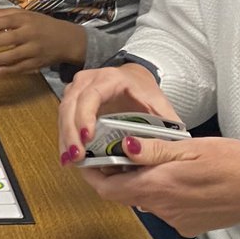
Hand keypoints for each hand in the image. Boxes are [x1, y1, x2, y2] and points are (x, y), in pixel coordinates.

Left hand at [0, 7, 85, 73]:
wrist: (68, 40)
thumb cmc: (42, 25)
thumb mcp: (24, 16)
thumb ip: (1, 15)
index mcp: (27, 19)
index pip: (8, 21)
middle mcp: (31, 34)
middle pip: (11, 38)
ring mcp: (35, 49)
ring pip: (14, 55)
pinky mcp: (37, 63)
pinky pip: (20, 68)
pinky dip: (7, 71)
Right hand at [58, 63, 180, 163]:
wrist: (134, 79)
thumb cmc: (144, 91)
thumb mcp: (158, 104)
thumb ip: (166, 123)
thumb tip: (176, 145)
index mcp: (111, 78)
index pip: (91, 95)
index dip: (86, 116)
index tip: (87, 138)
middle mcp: (89, 79)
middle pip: (71, 105)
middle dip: (71, 132)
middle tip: (77, 156)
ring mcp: (77, 88)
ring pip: (63, 112)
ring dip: (65, 137)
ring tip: (70, 160)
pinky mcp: (71, 99)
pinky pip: (63, 118)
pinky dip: (64, 138)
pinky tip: (67, 157)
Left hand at [75, 134, 239, 236]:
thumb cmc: (235, 164)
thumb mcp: (190, 147)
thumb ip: (152, 151)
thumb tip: (122, 147)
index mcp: (158, 186)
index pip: (108, 189)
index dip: (93, 176)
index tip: (87, 161)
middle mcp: (162, 208)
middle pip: (126, 194)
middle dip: (120, 174)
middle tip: (123, 150)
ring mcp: (175, 220)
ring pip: (146, 200)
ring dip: (145, 182)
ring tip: (161, 158)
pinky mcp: (189, 225)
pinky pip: (166, 208)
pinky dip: (165, 193)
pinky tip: (185, 178)